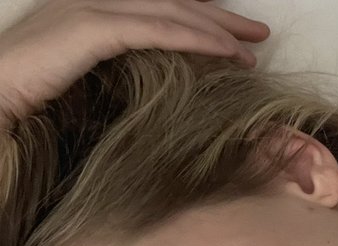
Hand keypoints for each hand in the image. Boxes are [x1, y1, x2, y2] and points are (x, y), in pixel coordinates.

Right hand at [0, 0, 269, 126]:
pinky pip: (156, 30)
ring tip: (250, 51)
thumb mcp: (86, 77)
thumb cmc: (33, 98)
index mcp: (90, 7)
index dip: (200, 16)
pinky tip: (224, 53)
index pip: (158, 4)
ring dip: (215, 31)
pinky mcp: (90, 29)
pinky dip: (194, 40)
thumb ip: (120, 69)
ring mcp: (89, 8)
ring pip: (169, 12)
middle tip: (258, 35)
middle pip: (170, 1)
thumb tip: (162, 87)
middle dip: (219, 18)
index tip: (236, 36)